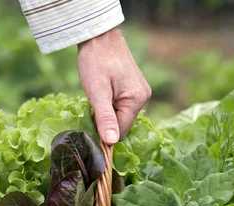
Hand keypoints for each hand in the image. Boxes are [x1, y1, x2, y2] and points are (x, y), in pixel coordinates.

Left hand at [78, 28, 151, 143]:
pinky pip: (123, 105)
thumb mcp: (96, 91)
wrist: (99, 35)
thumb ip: (104, 118)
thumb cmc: (95, 60)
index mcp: (137, 99)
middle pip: (123, 123)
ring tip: (97, 96)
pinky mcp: (135, 88)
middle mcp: (144, 97)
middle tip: (91, 106)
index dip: (104, 131)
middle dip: (106, 120)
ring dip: (108, 112)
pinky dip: (111, 104)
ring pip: (122, 114)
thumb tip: (111, 142)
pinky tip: (103, 93)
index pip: (121, 130)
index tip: (89, 124)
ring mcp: (141, 92)